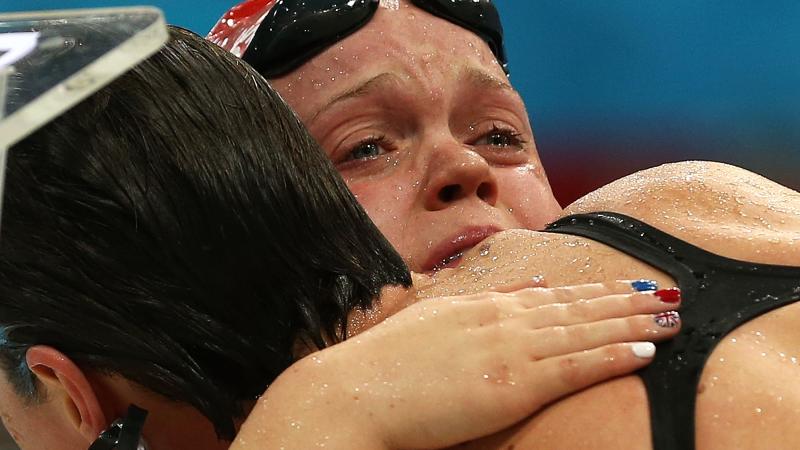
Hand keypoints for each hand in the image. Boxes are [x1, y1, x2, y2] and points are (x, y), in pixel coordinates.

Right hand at [232, 281, 679, 449]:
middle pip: (577, 306)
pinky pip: (575, 366)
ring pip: (585, 330)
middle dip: (626, 300)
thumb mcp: (430, 322)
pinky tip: (645, 351)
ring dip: (633, 322)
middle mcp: (500, 319)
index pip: (550, 295)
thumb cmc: (381, 367)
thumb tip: (517, 291)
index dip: (593, 291)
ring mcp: (508, 348)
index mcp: (479, 305)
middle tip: (669, 292)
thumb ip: (475, 305)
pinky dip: (613, 355)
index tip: (626, 287)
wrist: (354, 392)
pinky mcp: (512, 384)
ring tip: (673, 315)